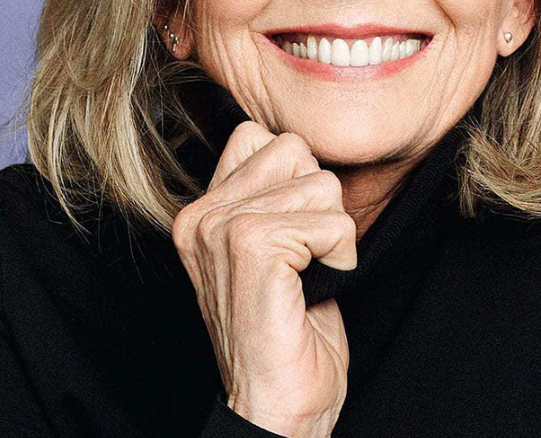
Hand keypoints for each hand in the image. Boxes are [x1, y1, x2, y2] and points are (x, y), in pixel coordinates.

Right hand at [172, 121, 356, 437]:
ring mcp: (221, 229)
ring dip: (333, 234)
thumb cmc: (286, 334)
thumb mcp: (273, 252)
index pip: (260, 137)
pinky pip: (329, 222)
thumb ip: (272, 198)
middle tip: (305, 258)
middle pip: (295, 151)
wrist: (277, 405)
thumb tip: (304, 151)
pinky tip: (316, 287)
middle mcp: (201, 216)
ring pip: (320, 185)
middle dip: (319, 202)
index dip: (296, 178)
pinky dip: (340, 256)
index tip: (296, 234)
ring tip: (310, 276)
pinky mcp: (251, 248)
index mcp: (200, 213)